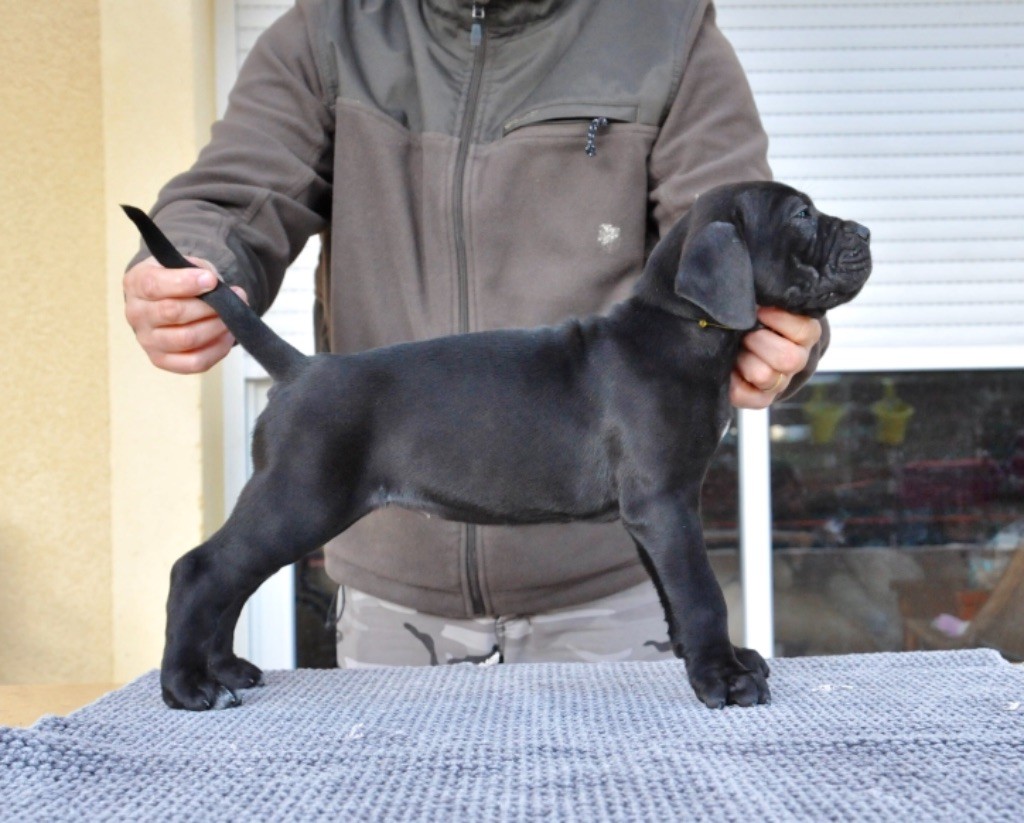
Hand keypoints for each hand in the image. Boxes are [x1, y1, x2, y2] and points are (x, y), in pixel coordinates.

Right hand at [124, 256, 247, 373]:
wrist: (167, 301)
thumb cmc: (178, 281)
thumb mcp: (185, 265)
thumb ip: (202, 272)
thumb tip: (224, 290)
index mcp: (136, 284)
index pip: (154, 285)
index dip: (186, 282)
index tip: (211, 280)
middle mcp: (136, 314)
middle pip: (172, 312)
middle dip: (207, 306)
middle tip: (229, 300)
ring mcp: (147, 341)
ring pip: (186, 339)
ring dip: (216, 327)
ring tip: (230, 317)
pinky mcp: (162, 361)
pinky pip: (194, 362)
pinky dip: (217, 349)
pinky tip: (227, 335)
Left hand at [730, 307, 821, 409]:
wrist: (746, 341)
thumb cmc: (756, 316)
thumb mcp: (765, 303)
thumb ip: (765, 299)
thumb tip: (755, 299)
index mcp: (805, 335)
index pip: (804, 331)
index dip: (778, 319)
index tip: (760, 310)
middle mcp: (797, 361)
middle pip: (787, 359)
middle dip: (758, 341)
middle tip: (745, 334)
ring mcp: (779, 383)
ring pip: (764, 376)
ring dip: (744, 360)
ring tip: (736, 350)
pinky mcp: (759, 399)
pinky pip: (744, 396)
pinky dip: (732, 382)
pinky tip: (729, 367)